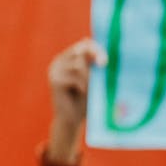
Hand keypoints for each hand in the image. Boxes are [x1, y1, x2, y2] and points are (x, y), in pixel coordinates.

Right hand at [46, 38, 105, 164]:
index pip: (85, 44)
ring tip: (91, 88)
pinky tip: (83, 92)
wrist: (71, 120)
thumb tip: (110, 57)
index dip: (97, 49)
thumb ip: (99, 69)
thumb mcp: (95, 82)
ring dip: (89, 76)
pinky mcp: (54, 79)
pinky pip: (74, 76)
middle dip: (95, 55)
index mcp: (70, 58)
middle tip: (104, 66)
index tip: (106, 61)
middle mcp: (60, 60)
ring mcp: (55, 69)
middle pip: (80, 49)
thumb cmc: (85, 102)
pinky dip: (83, 84)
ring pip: (78, 64)